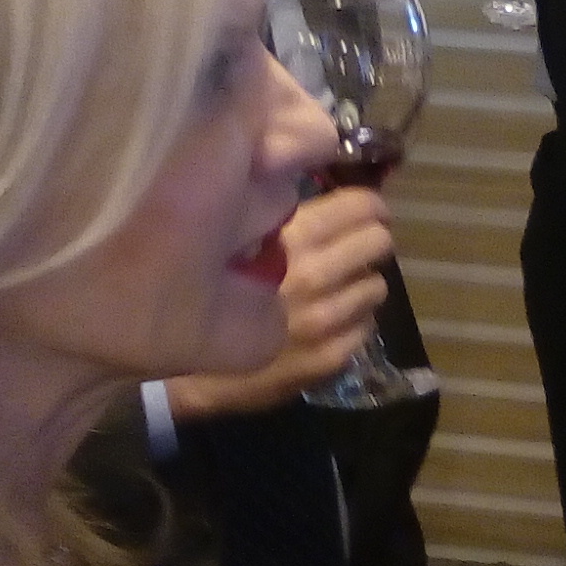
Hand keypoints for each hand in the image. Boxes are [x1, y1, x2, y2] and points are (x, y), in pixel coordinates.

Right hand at [161, 184, 392, 419]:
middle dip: (368, 241)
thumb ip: (277, 215)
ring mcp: (325, 321)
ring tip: (337, 287)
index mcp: (290, 237)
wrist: (186, 370)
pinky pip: (366, 326)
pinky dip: (353, 320)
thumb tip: (319, 195)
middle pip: (379, 242)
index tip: (363, 211)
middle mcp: (313, 276)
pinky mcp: (330, 357)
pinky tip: (328, 321)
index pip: (361, 206)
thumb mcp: (234, 237)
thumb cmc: (203, 293)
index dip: (367, 206)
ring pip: (376, 286)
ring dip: (360, 283)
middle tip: (354, 247)